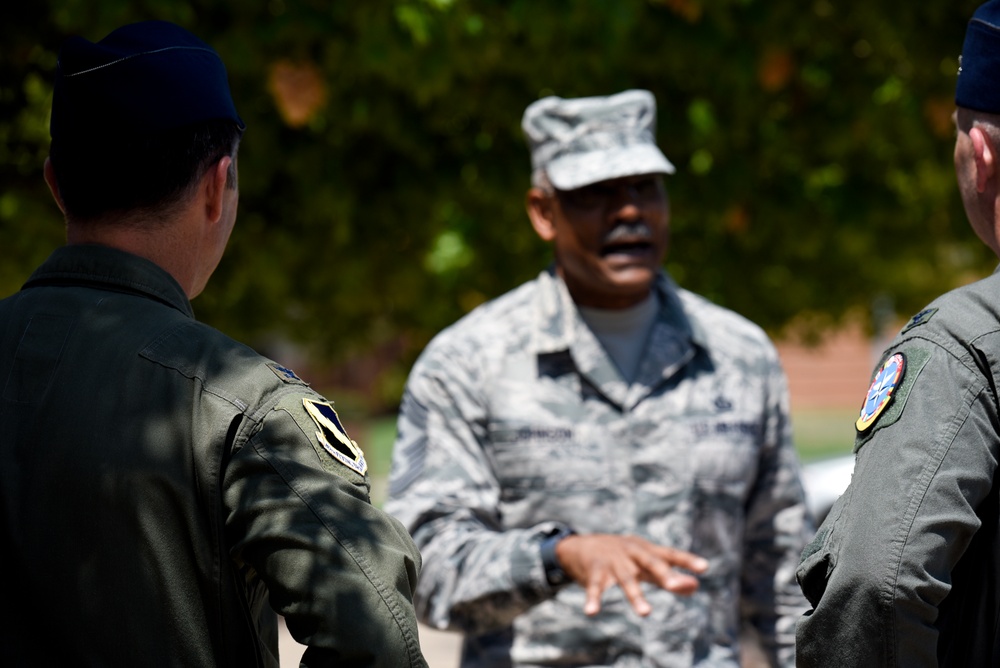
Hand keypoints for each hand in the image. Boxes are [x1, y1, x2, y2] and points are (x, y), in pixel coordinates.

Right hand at [554, 533, 707, 616]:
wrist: (581, 545)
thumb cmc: (622, 556)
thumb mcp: (646, 564)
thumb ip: (669, 577)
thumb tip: (695, 587)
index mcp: (647, 550)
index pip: (670, 554)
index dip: (687, 560)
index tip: (704, 568)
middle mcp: (632, 553)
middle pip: (650, 562)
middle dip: (663, 573)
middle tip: (675, 586)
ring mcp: (613, 562)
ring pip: (626, 579)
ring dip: (635, 596)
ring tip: (645, 613)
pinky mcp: (595, 571)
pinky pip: (595, 587)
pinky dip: (593, 599)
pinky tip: (591, 612)